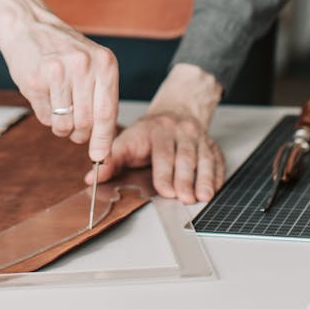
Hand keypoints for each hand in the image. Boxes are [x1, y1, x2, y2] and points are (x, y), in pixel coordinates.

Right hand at [0, 0, 118, 161]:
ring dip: (61, 126)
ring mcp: (58, 72)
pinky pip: (44, 117)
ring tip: (59, 107)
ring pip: (64, 125)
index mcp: (104, 62)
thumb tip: (102, 143)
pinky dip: (45, 115)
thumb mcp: (93, 62)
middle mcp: (84, 66)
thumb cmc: (63, 49)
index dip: (104, 140)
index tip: (100, 157)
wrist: (29, 25)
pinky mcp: (35, 81)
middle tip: (74, 127)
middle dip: (80, 133)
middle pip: (86, 124)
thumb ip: (101, 97)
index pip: (108, 112)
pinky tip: (44, 95)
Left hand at [86, 63, 224, 203]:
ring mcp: (198, 138)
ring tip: (202, 196)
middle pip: (184, 155)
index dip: (163, 171)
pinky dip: (217, 175)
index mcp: (156, 130)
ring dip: (203, 178)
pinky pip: (217, 159)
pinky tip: (214, 188)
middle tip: (184, 197)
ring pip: (203, 157)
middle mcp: (179, 131)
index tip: (164, 189)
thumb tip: (92, 178)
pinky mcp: (211, 146)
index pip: (161, 151)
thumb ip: (111, 160)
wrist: (176, 111)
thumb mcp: (127, 141)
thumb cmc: (149, 134)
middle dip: (184, 178)